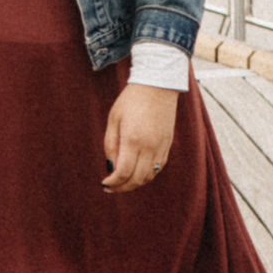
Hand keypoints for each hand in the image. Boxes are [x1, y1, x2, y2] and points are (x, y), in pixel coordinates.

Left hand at [100, 81, 178, 195]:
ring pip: (149, 176)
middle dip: (122, 187)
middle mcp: (150, 147)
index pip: (123, 173)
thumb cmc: (131, 100)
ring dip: (135, 184)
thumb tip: (110, 167)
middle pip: (137, 179)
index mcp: (133, 140)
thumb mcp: (113, 120)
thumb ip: (110, 145)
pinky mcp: (168, 145)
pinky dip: (147, 175)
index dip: (113, 182)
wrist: (157, 85)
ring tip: (122, 182)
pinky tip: (137, 173)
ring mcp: (161, 147)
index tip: (104, 183)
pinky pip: (158, 168)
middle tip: (110, 188)